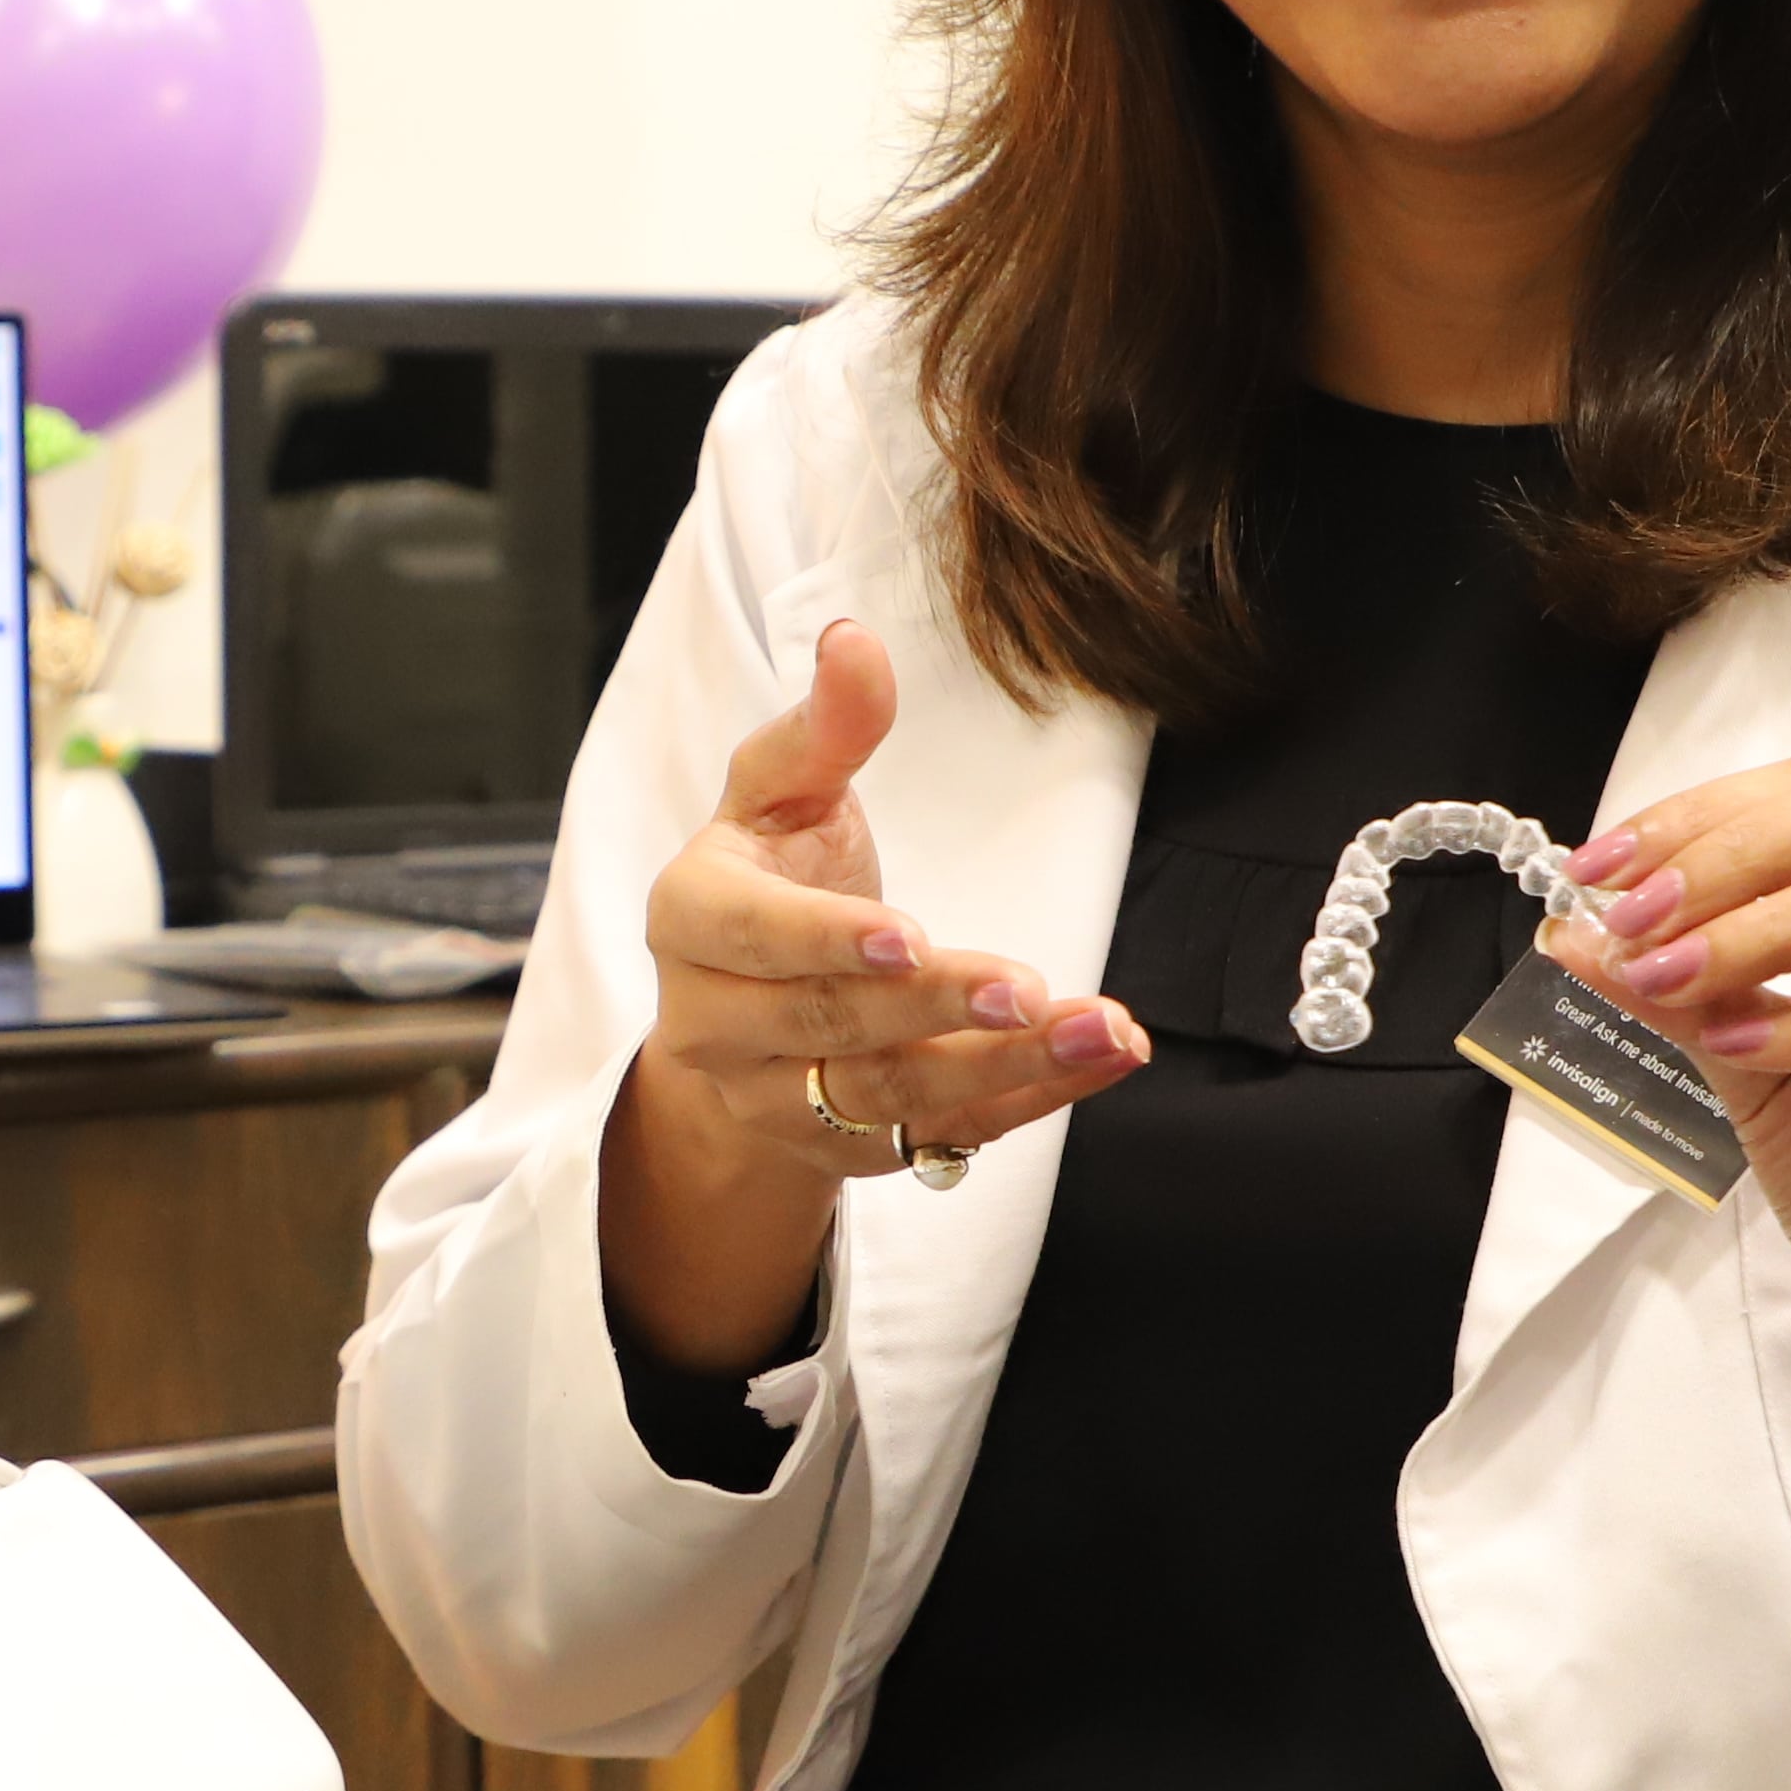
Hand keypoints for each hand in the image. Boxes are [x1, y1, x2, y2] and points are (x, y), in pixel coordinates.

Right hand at [598, 621, 1142, 1376]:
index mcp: (690, 920)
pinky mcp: (842, 1150)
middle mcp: (715, 1024)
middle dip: (935, 1009)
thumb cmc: (770, 879)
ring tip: (1100, 1029)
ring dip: (1003, 1067)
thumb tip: (855, 640)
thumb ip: (823, 729)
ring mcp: (775, 1099)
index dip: (827, 941)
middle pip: (830, 1024)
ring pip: (890, 1094)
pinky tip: (1099, 1059)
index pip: (751, 936)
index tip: (909, 935)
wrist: (737, 1016)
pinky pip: (939, 1135)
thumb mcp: (779, 795)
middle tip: (1029, 988)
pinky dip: (1027, 1102)